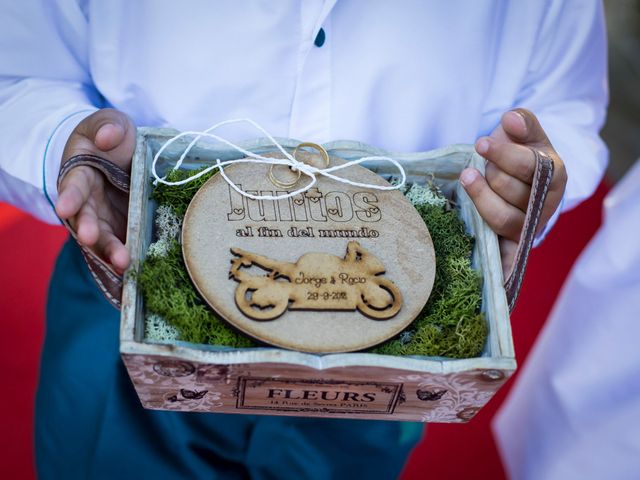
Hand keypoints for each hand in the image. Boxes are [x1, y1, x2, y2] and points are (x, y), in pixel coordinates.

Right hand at [55, 108, 135, 273]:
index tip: (64, 208)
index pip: (72, 187)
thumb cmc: (113, 138)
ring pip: (103, 239)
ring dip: (110, 251)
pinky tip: (135, 273)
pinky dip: (126, 259)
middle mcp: (88, 202)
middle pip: (85, 220)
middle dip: (89, 231)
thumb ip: (109, 126)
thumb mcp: (111, 124)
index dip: (69, 197)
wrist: (126, 156)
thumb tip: (107, 137)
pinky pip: (123, 246)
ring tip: (122, 262)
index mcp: (80, 175)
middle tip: (93, 239)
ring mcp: (104, 219)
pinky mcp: (122, 230)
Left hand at [460, 109, 566, 276]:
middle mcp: (546, 204)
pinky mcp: (513, 243)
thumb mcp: (524, 133)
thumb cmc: (520, 153)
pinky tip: (496, 271)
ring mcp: (529, 226)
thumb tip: (511, 120)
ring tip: (467, 177)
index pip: (530, 167)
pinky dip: (504, 264)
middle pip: (514, 193)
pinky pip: (507, 255)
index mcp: (555, 175)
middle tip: (480, 163)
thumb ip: (522, 123)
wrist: (516, 178)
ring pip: (503, 218)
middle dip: (492, 174)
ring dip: (481, 197)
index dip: (504, 155)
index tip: (481, 143)